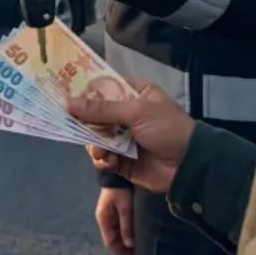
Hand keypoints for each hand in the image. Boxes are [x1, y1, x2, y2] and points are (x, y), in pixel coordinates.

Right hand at [68, 78, 194, 192]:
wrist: (188, 166)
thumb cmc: (167, 129)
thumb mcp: (136, 112)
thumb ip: (102, 109)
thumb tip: (67, 103)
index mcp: (133, 94)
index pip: (102, 88)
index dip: (84, 93)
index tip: (67, 99)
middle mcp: (125, 114)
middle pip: (93, 114)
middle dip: (86, 124)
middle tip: (77, 129)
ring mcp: (122, 137)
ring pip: (93, 137)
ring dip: (95, 145)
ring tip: (103, 153)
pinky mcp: (120, 159)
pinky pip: (101, 157)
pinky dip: (102, 160)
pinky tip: (110, 162)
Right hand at [95, 187, 134, 254]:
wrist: (117, 173)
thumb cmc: (121, 190)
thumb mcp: (124, 207)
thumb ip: (126, 225)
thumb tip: (129, 244)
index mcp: (104, 220)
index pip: (110, 243)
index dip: (121, 254)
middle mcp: (104, 219)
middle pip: (113, 241)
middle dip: (124, 251)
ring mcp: (108, 215)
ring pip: (116, 235)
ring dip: (125, 244)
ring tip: (138, 250)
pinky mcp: (114, 211)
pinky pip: (119, 228)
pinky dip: (126, 235)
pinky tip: (135, 237)